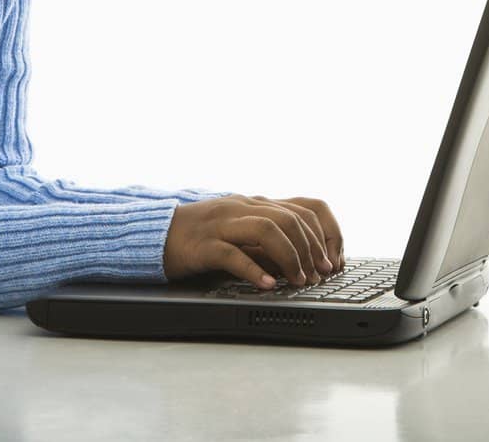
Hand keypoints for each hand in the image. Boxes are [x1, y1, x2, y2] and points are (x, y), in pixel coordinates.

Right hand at [163, 193, 345, 288]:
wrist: (157, 234)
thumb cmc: (203, 237)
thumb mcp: (243, 232)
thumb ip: (270, 240)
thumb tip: (306, 262)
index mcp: (257, 204)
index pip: (307, 207)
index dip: (327, 235)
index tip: (331, 262)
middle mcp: (243, 208)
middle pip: (291, 218)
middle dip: (311, 249)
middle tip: (318, 276)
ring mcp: (223, 224)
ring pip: (267, 229)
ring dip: (290, 256)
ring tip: (298, 281)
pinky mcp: (203, 245)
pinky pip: (233, 254)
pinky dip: (254, 270)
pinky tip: (267, 285)